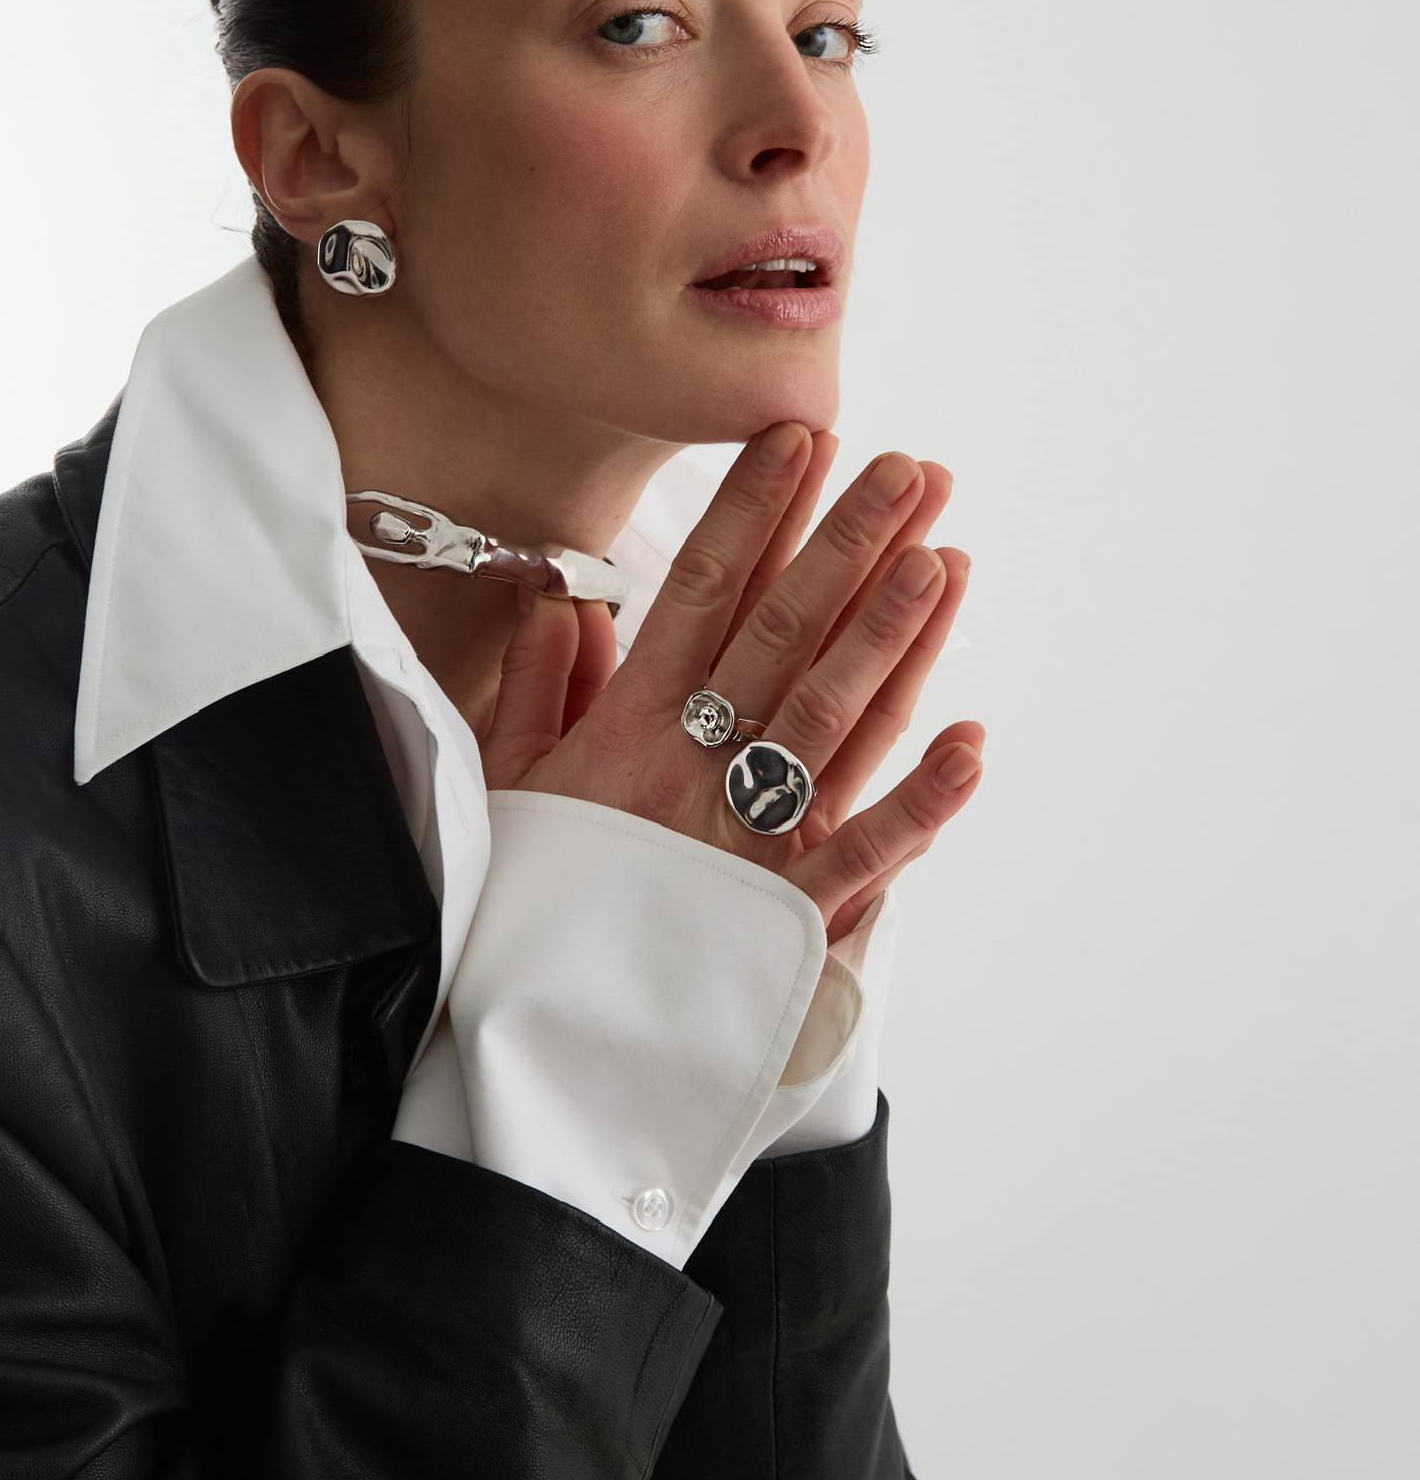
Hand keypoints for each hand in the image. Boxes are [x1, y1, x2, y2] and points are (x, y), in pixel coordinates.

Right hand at [479, 424, 983, 945]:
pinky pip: (867, 855)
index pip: (703, 595)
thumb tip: (565, 601)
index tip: (798, 439)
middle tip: (908, 470)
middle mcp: (697, 772)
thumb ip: (537, 688)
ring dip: (894, 637)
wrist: (530, 1040)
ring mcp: (749, 842)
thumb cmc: (525, 907)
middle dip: (850, 546)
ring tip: (944, 557)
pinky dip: (923, 802)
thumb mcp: (505, 787)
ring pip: (834, 720)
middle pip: (786, 636)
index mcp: (629, 733)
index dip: (753, 512)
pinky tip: (973, 743)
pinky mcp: (787, 917)